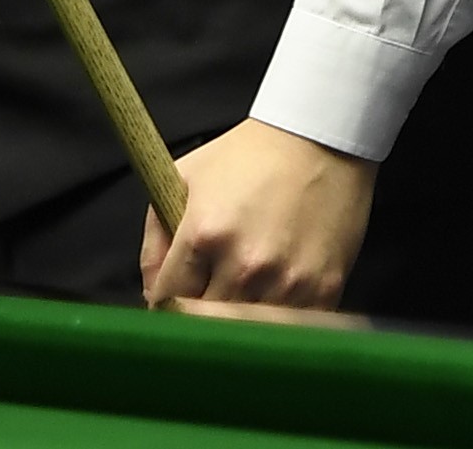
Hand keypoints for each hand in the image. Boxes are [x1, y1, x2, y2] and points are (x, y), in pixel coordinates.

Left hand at [140, 118, 374, 309]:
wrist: (316, 142)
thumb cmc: (245, 158)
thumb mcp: (183, 178)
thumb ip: (156, 236)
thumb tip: (150, 290)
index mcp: (204, 233)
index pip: (168, 296)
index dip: (160, 303)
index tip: (165, 304)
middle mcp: (244, 264)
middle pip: (204, 321)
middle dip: (194, 316)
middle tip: (197, 304)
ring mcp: (286, 282)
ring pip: (246, 331)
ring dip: (235, 322)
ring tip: (234, 299)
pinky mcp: (323, 291)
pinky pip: (288, 328)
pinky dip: (275, 323)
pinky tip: (270, 299)